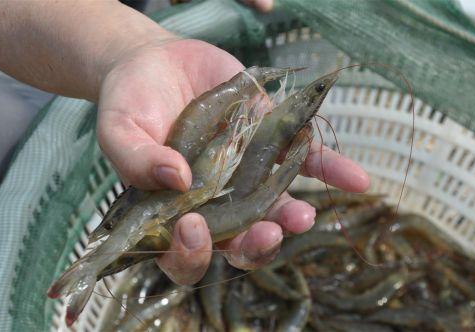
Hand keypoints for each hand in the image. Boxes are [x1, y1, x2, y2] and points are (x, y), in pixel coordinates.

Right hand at [97, 37, 368, 284]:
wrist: (158, 62)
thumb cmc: (131, 100)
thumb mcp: (119, 127)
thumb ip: (135, 160)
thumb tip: (178, 181)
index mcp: (171, 212)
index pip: (182, 253)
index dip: (190, 253)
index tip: (193, 228)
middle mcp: (213, 202)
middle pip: (236, 241)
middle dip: (254, 246)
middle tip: (265, 233)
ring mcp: (244, 176)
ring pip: (272, 208)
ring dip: (291, 218)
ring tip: (303, 216)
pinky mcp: (269, 144)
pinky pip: (304, 162)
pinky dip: (331, 171)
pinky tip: (356, 180)